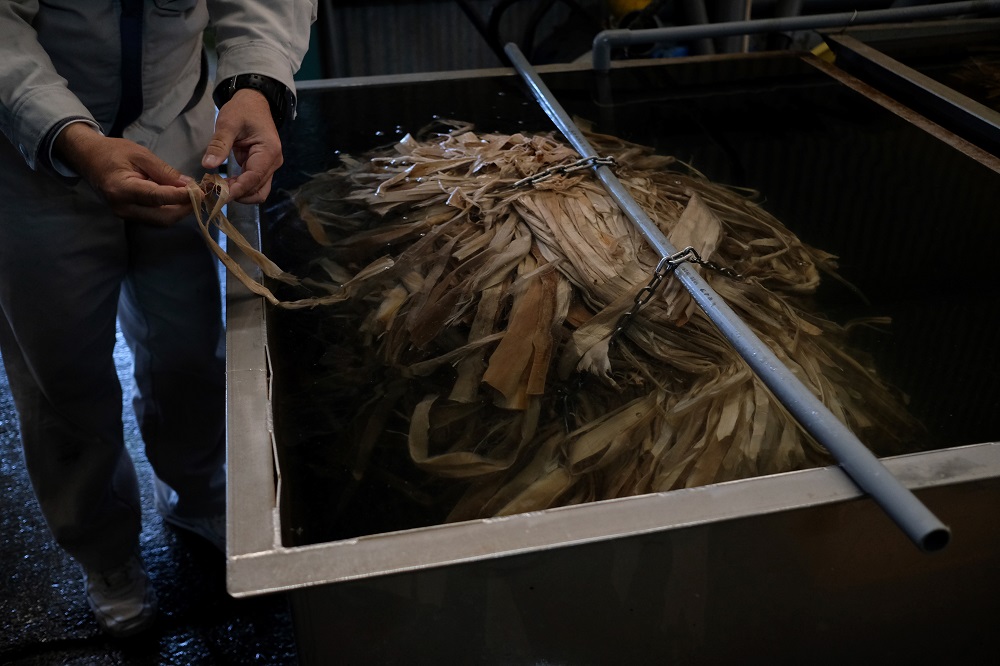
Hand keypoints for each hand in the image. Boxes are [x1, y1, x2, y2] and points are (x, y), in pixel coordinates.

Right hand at [54, 123, 194, 226]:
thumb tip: (188, 186)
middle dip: (186, 208)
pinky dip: (171, 211)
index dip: (182, 197)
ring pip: (161, 221)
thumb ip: (164, 171)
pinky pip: (155, 218)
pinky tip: (180, 200)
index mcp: (122, 189)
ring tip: (194, 197)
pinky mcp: (130, 216)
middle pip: (163, 217)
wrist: (88, 158)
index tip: (201, 192)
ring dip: (180, 211)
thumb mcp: (140, 154)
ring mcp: (125, 215)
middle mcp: (123, 207)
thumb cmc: (113, 151)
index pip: (158, 198)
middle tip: (202, 195)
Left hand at [201, 89, 282, 203]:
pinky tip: (223, 184)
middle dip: (236, 194)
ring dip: (238, 194)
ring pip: (257, 191)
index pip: (253, 179)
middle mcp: (273, 163)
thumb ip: (219, 145)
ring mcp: (269, 167)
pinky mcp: (262, 168)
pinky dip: (239, 187)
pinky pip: (252, 184)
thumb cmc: (243, 110)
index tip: (217, 196)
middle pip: (257, 190)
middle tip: (213, 192)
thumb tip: (208, 165)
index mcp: (269, 152)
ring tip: (217, 188)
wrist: (254, 102)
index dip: (236, 190)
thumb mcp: (228, 123)